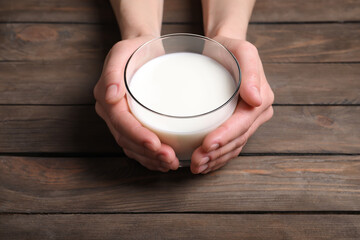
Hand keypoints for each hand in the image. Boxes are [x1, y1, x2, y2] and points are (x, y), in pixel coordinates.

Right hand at [94, 36, 178, 171]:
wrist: (142, 52)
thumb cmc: (135, 50)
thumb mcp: (123, 52)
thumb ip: (112, 71)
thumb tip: (111, 96)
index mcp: (106, 97)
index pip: (120, 122)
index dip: (137, 135)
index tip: (155, 144)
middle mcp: (111, 112)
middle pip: (126, 139)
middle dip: (147, 153)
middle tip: (170, 159)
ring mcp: (120, 121)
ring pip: (131, 147)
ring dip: (150, 159)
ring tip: (171, 164)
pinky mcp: (131, 124)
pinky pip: (136, 146)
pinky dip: (149, 157)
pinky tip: (163, 163)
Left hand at [190, 36, 273, 173]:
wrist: (225, 50)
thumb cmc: (230, 49)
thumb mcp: (243, 51)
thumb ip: (251, 72)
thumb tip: (256, 99)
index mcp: (261, 99)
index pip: (242, 123)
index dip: (225, 136)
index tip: (207, 145)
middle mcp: (257, 114)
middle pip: (238, 139)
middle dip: (217, 153)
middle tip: (197, 162)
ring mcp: (248, 121)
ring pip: (234, 147)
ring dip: (216, 160)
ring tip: (197, 166)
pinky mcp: (237, 125)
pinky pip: (230, 146)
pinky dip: (218, 157)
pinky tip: (205, 163)